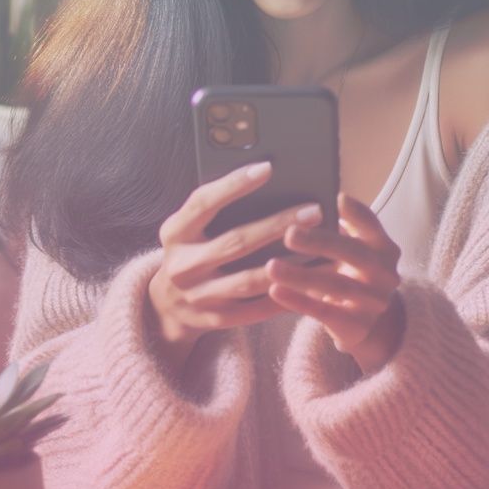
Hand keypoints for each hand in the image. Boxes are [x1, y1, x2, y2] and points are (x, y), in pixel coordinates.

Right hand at [149, 161, 322, 350]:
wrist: (168, 307)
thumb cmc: (191, 251)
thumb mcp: (189, 228)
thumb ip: (215, 209)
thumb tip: (265, 176)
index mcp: (174, 233)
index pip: (203, 203)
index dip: (233, 185)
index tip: (268, 168)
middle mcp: (182, 265)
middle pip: (235, 242)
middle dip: (277, 225)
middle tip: (314, 211)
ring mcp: (197, 296)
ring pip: (248, 280)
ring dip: (288, 265)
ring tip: (320, 249)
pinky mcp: (215, 320)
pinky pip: (256, 310)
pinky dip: (285, 295)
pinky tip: (312, 281)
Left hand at [266, 192, 405, 373]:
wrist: (371, 325)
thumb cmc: (352, 275)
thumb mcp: (355, 252)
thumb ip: (341, 231)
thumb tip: (304, 204)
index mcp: (384, 248)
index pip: (372, 225)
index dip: (356, 212)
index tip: (336, 197)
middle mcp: (384, 273)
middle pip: (352, 253)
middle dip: (320, 242)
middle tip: (289, 233)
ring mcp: (373, 302)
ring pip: (335, 285)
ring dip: (301, 275)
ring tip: (271, 266)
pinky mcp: (356, 326)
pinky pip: (323, 312)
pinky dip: (297, 300)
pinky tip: (274, 290)